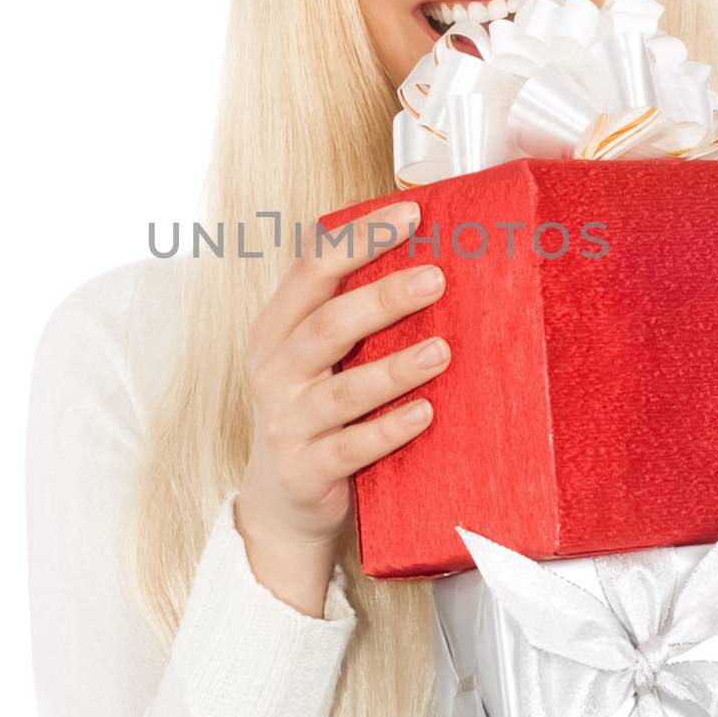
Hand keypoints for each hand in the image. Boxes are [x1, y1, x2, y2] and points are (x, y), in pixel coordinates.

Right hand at [235, 199, 448, 614]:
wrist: (280, 502)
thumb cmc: (310, 410)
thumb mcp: (310, 356)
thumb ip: (345, 311)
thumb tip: (421, 253)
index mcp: (277, 330)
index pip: (311, 269)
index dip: (358, 239)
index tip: (409, 214)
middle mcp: (276, 371)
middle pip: (328, 325)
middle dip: (383, 298)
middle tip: (436, 278)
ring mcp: (288, 422)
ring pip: (344, 390)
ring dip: (395, 369)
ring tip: (441, 351)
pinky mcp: (308, 469)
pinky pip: (352, 448)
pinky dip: (389, 430)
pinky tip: (424, 414)